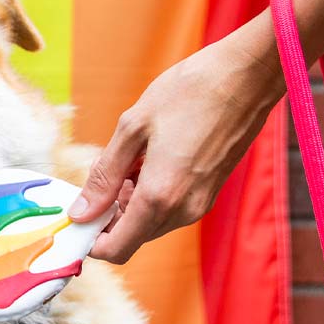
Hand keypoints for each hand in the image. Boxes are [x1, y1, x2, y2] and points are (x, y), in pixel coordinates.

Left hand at [68, 20, 283, 263]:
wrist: (247, 75)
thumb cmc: (189, 92)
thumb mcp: (132, 128)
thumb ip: (104, 176)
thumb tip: (80, 212)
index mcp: (160, 196)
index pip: (117, 249)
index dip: (91, 241)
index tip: (76, 217)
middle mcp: (183, 209)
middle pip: (132, 236)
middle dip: (109, 214)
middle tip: (106, 172)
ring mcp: (200, 204)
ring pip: (150, 222)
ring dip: (129, 202)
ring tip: (132, 157)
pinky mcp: (209, 193)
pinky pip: (169, 208)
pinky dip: (150, 193)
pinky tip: (150, 158)